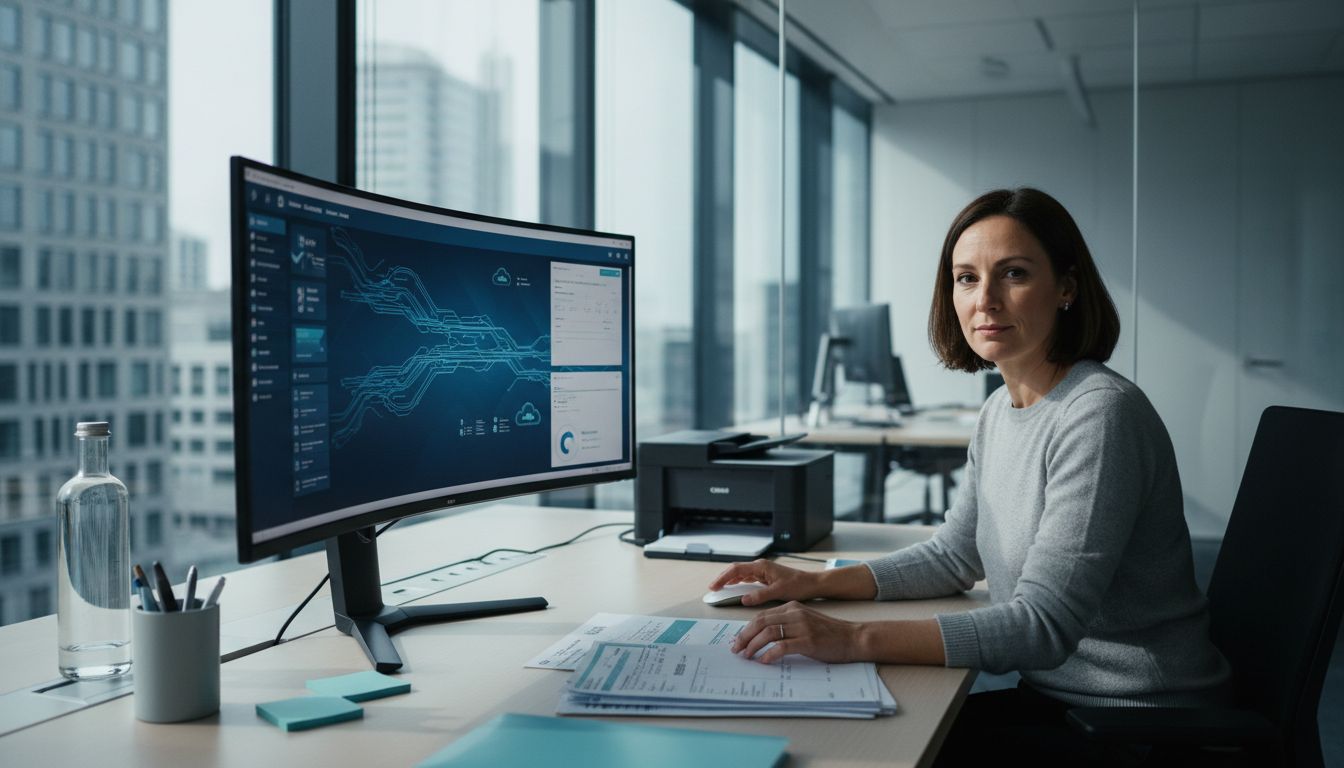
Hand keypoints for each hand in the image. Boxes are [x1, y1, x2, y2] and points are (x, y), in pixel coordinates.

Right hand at [707, 559, 820, 605]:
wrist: (811, 584)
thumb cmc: (798, 585)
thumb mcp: (778, 591)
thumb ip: (760, 595)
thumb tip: (743, 599)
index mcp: (762, 567)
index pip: (736, 570)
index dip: (723, 577)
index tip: (714, 586)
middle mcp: (760, 567)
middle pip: (736, 570)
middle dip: (723, 578)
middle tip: (713, 588)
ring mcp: (763, 571)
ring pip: (741, 574)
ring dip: (729, 580)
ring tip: (720, 588)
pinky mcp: (765, 577)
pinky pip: (747, 578)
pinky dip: (738, 582)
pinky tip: (735, 588)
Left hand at [730, 601, 863, 663]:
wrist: (853, 638)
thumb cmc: (829, 634)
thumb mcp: (805, 622)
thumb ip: (786, 624)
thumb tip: (762, 638)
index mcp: (792, 607)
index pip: (762, 615)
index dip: (747, 628)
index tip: (738, 640)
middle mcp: (795, 613)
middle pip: (761, 622)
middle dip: (744, 636)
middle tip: (736, 649)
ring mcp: (802, 626)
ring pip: (768, 633)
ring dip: (753, 645)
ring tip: (747, 656)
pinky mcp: (808, 641)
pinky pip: (782, 646)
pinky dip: (769, 654)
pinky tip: (764, 661)